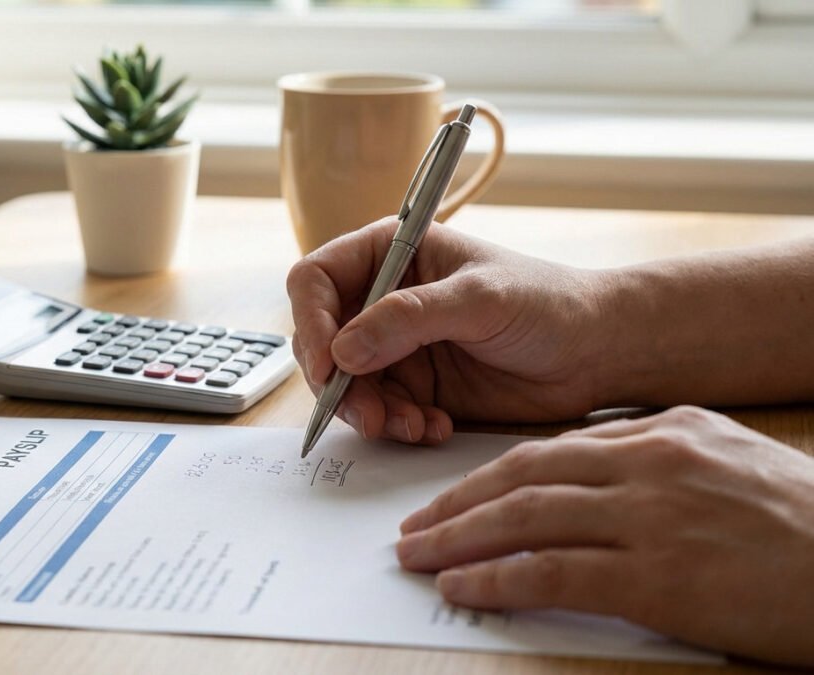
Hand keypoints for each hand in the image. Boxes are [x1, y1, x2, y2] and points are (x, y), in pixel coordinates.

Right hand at [287, 218, 606, 443]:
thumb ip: (409, 318)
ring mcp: (396, 346)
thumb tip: (343, 350)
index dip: (310, 322)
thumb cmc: (548, 303)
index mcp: (391, 253)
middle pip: (321, 340)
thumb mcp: (480, 300)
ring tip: (411, 425)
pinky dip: (397, 426)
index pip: (316, 280)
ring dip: (369, 411)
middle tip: (369, 412)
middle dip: (338, 382)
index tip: (327, 366)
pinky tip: (434, 427)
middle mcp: (383, 299)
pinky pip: (380, 413)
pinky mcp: (415, 388)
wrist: (597, 353)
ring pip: (346, 385)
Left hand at [396, 406, 813, 666]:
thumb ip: (658, 460)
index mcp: (665, 432)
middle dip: (457, 501)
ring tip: (417, 554)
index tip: (453, 495)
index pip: (551, 448)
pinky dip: (497, 578)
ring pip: (526, 517)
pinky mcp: (658, 578)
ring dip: (459, 537)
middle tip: (413, 525)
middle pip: (524, 475)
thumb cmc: (806, 523)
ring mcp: (652, 518)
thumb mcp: (730, 462)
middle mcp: (650, 464)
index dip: (488, 474)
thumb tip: (590, 474)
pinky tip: (461, 586)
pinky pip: (552, 572)